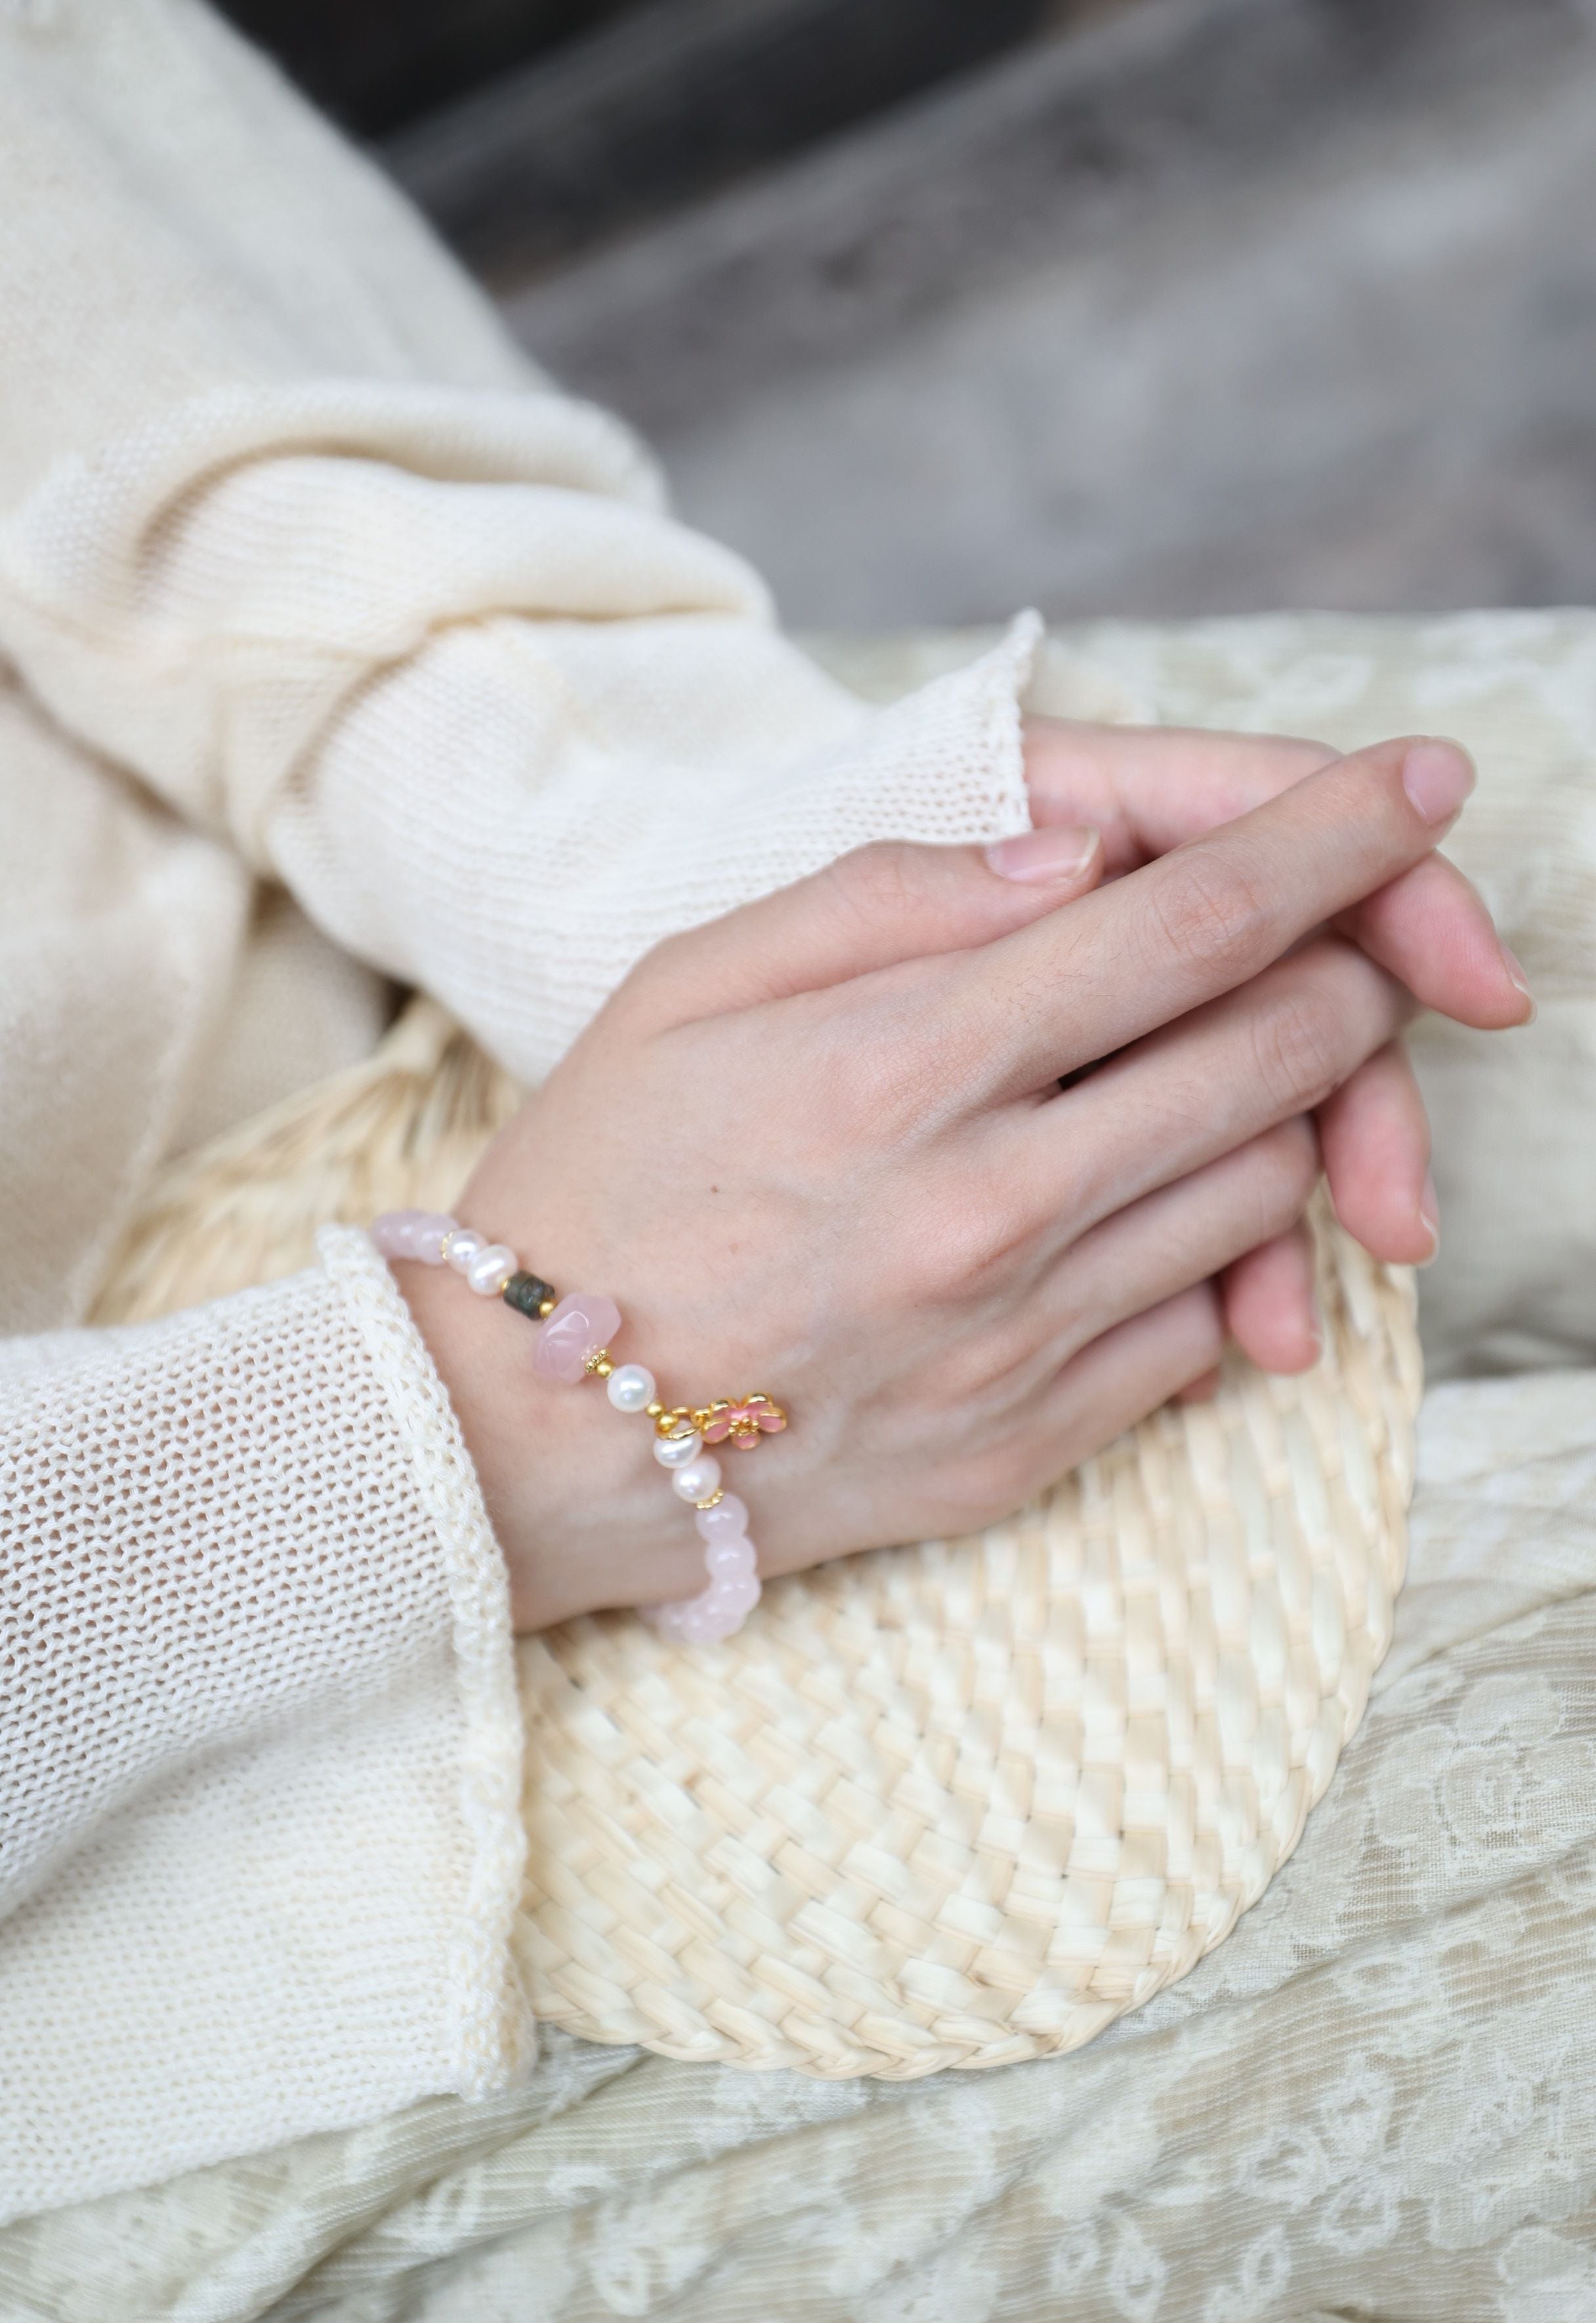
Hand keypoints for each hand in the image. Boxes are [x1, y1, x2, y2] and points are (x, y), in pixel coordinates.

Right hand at [399, 736, 1507, 1632]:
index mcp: (904, 1065)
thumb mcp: (688, 983)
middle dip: (1345, 967)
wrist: (523, 1440)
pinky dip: (1207, 1252)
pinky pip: (1205, 1326)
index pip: (1195, 919)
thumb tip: (1077, 855)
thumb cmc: (597, 1182)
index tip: (1425, 784)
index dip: (1341, 835)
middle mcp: (991, 1208)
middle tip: (1314, 939)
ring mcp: (1023, 1340)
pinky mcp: (1032, 1444)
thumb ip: (886, 896)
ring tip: (1182, 1079)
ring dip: (1278, 1109)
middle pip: (1281, 1050)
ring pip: (1270, 1188)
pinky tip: (1116, 1217)